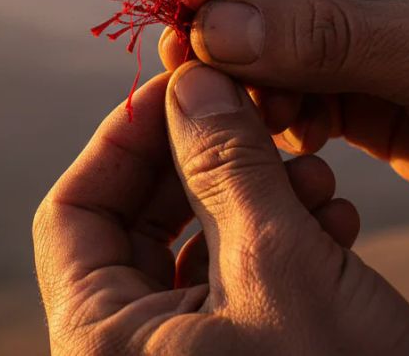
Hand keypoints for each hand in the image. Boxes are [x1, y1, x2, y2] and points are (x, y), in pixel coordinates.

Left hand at [33, 67, 408, 354]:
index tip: (185, 88)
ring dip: (255, 199)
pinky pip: (238, 288)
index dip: (124, 139)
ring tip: (316, 178)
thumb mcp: (281, 269)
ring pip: (198, 250)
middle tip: (258, 120)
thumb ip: (227, 165)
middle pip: (138, 226)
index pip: (72, 212)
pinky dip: (280, 244)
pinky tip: (336, 223)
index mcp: (102, 344)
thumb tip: (190, 79)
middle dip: (205, 166)